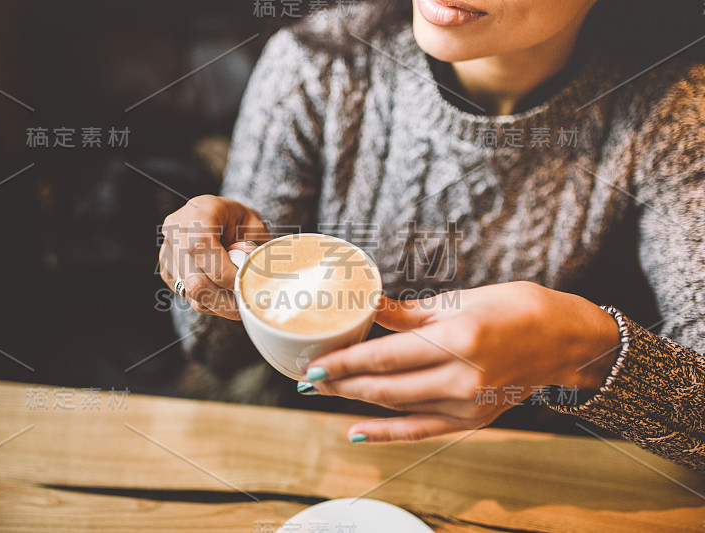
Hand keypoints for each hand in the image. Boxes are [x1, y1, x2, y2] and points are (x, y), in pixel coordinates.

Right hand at [159, 195, 268, 319]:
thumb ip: (253, 247)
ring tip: (239, 299)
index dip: (224, 273)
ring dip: (220, 303)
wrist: (219, 218)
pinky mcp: (168, 272)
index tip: (244, 285)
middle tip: (246, 304)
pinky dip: (211, 301)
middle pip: (193, 278)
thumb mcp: (254, 226)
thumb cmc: (239, 221)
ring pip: (192, 293)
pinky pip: (190, 296)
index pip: (201, 247)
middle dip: (224, 299)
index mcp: (198, 213)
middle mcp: (176, 232)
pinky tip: (225, 293)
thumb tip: (247, 272)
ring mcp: (168, 253)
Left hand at [300, 281, 619, 442]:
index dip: (347, 361)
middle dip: (343, 383)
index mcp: (459, 338)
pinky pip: (422, 430)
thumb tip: (368, 308)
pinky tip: (357, 432)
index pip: (388, 355)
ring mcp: (469, 404)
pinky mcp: (473, 420)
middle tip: (309, 379)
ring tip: (326, 394)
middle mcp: (463, 377)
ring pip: (399, 408)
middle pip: (386, 386)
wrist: (564, 340)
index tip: (317, 362)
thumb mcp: (460, 300)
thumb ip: (409, 313)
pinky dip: (387, 433)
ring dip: (358, 403)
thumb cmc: (515, 308)